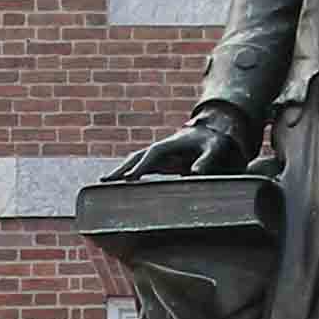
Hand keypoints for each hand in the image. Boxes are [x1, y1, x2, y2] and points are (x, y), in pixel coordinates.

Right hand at [107, 119, 251, 182]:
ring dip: (120, 172)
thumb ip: (206, 160)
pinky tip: (120, 185)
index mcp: (171, 144)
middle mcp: (160, 148)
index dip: (140, 166)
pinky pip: (141, 168)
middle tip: (105, 181)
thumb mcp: (214, 149)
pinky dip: (129, 175)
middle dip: (121, 168)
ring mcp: (158, 155)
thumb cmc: (212, 141)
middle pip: (136, 157)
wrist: (209, 133)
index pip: (151, 155)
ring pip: (135, 162)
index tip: (128, 179)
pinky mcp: (160, 162)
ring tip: (104, 184)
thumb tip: (195, 174)